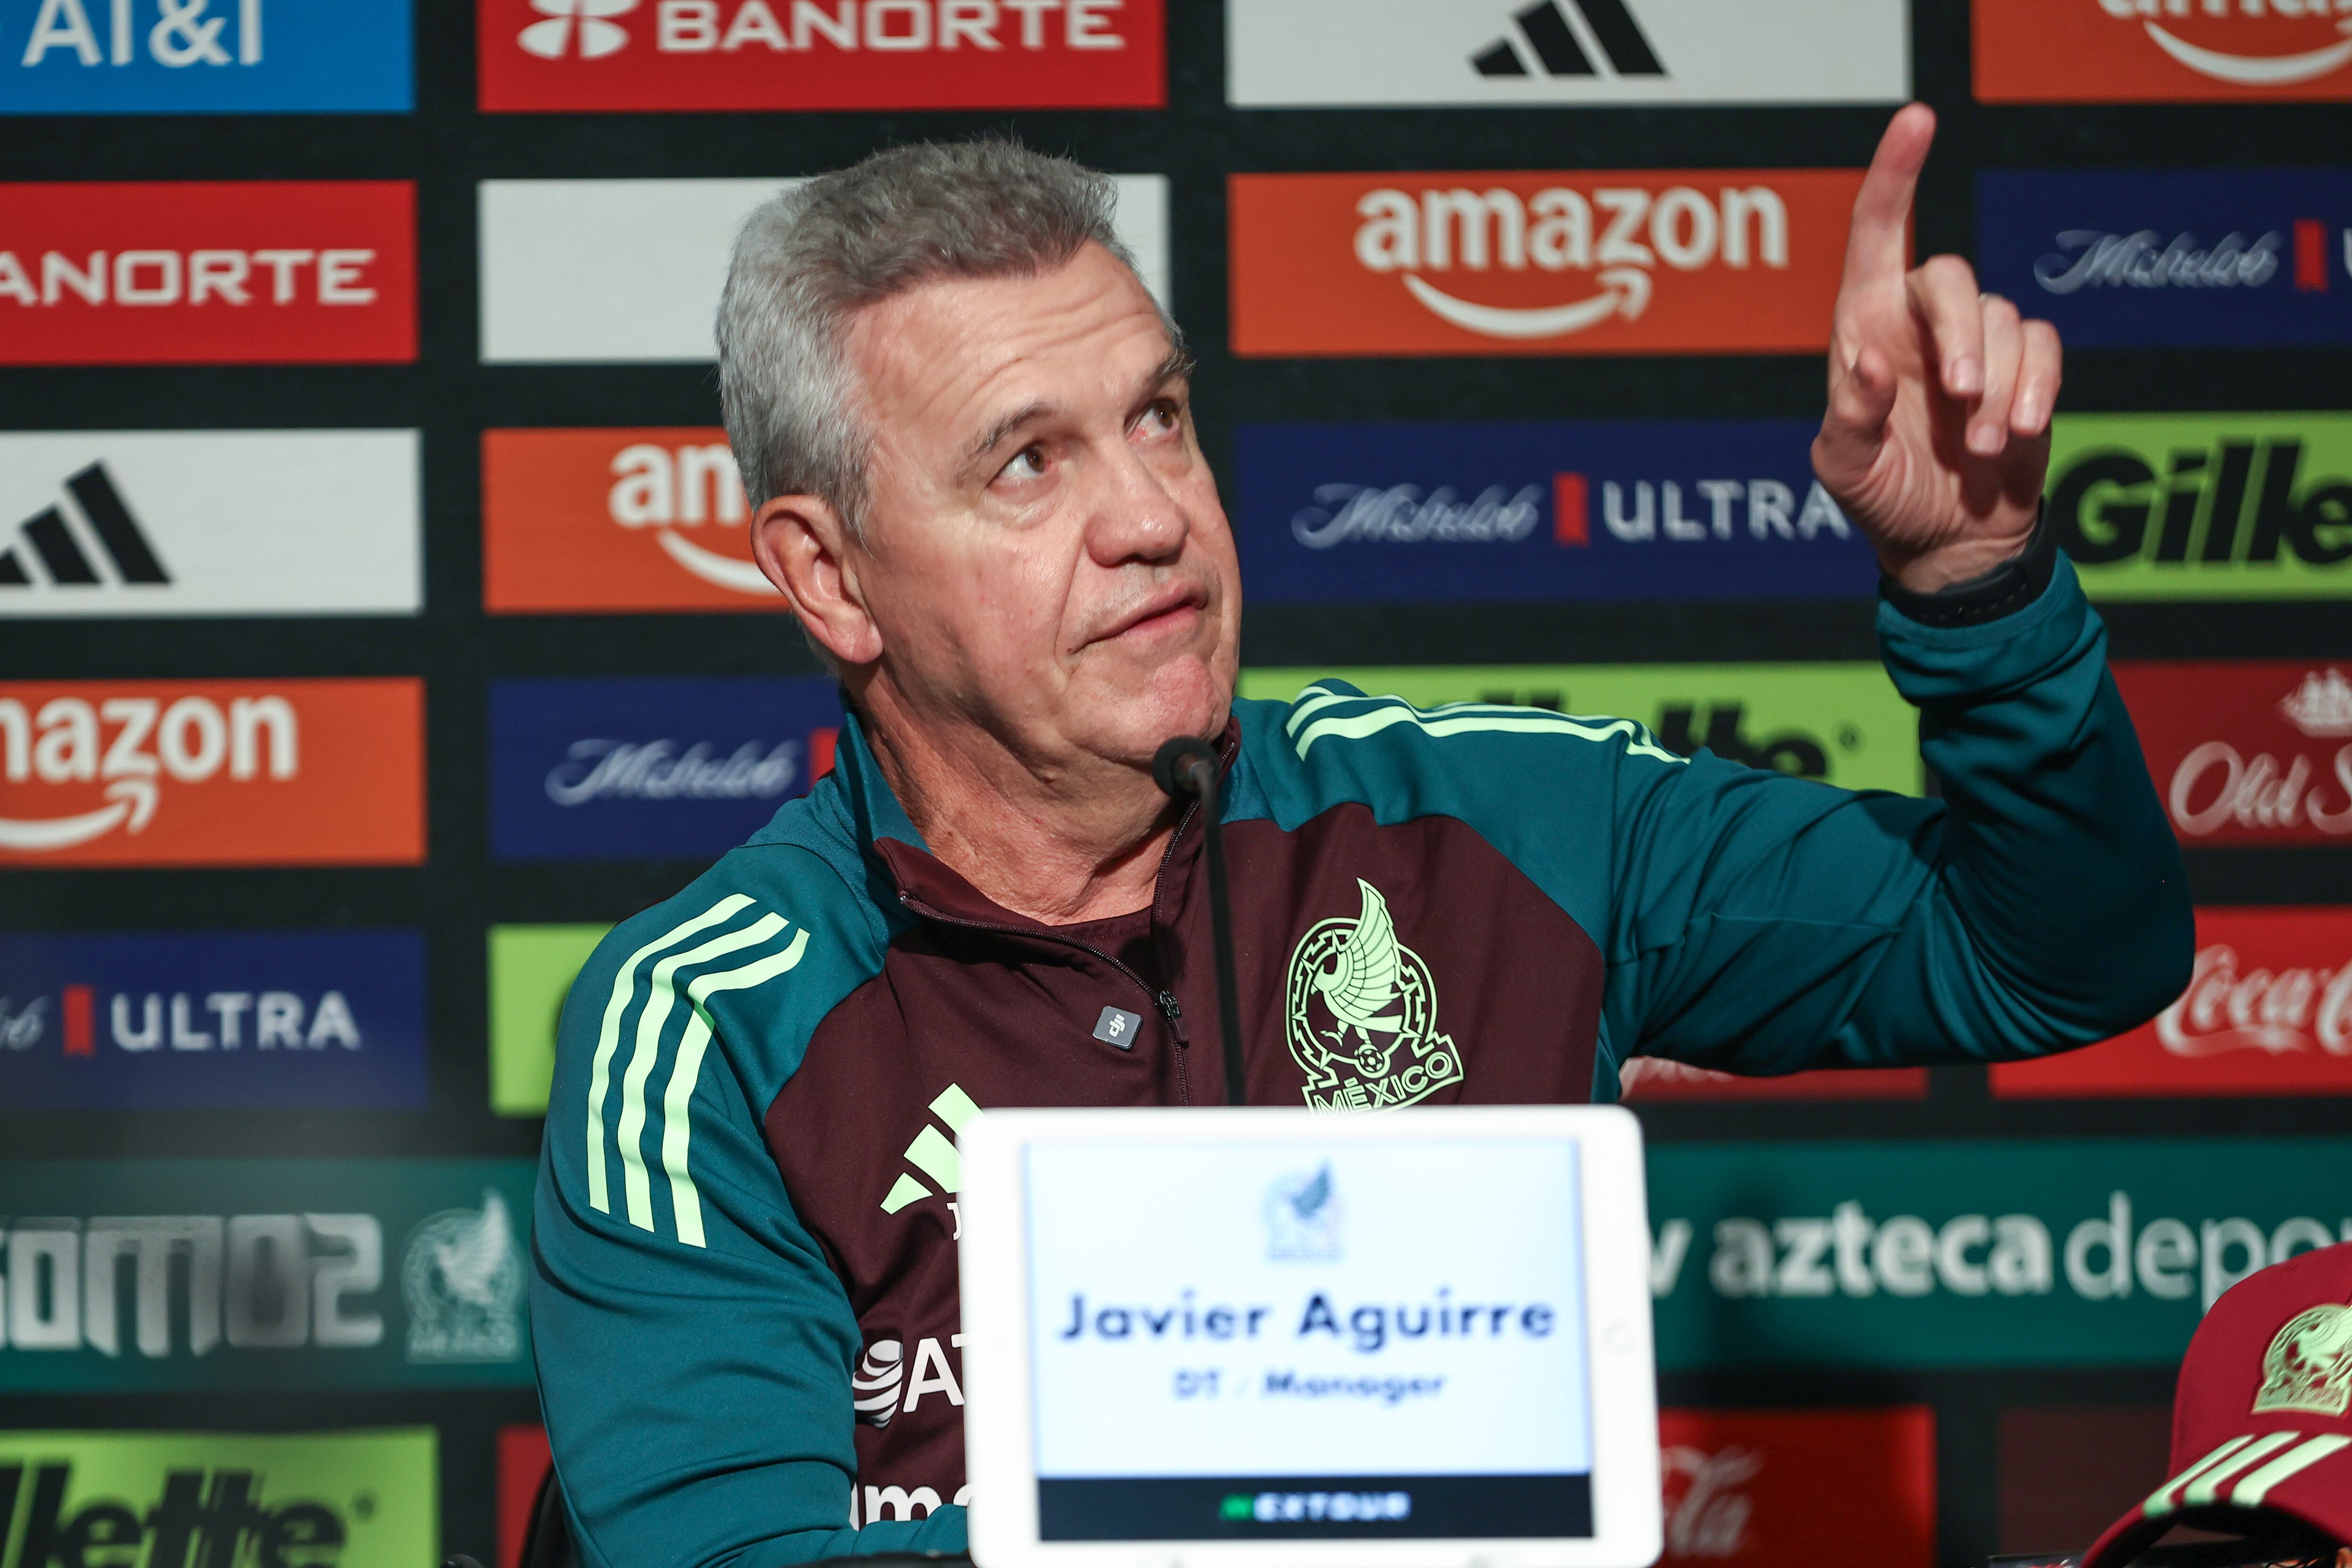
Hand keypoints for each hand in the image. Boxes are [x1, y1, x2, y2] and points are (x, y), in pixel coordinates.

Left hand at [1812, 104, 2060, 593]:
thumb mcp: (1844, 468)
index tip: (1915, 122)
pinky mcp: (2027, 367)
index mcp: (1862, 329)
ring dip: (1996, 385)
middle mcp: (1920, 322)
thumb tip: (1869, 361)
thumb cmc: (1881, 496)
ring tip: (1980, 445)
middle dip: (1960, 333)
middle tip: (1961, 398)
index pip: (1876, 236)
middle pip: (1951, 278)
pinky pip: (2044, 347)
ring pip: (2002, 319)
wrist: (1945, 542)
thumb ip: (1850, 416)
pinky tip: (2017, 433)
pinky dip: (2035, 388)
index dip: (1893, 176)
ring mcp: (1977, 342)